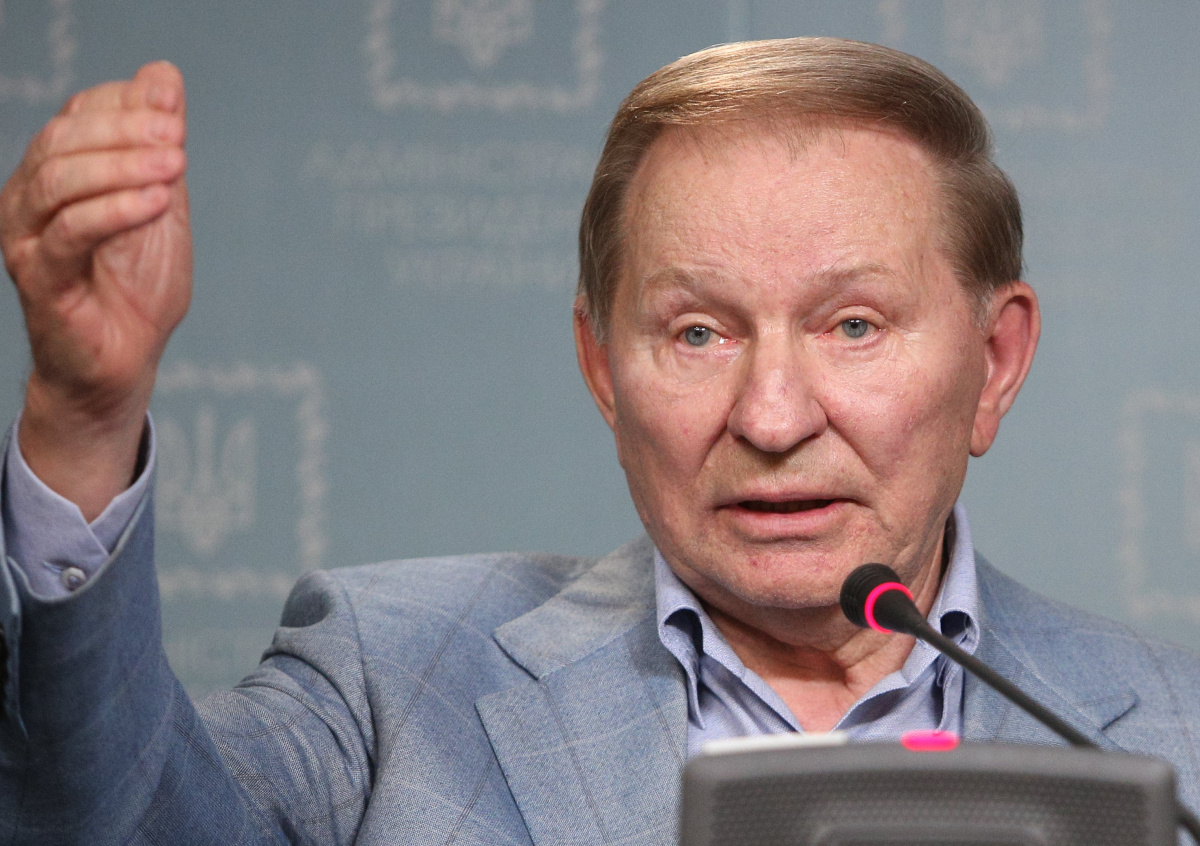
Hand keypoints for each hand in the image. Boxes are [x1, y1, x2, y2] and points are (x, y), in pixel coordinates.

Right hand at [0, 61, 190, 519]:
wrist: (124, 361)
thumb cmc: (138, 289)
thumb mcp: (162, 207)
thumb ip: (160, 148)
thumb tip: (163, 76)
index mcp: (58, 172)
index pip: (80, 113)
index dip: (126, 106)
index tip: (174, 114)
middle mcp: (30, 196)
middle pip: (64, 138)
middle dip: (125, 130)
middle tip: (177, 138)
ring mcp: (26, 235)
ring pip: (59, 178)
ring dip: (122, 166)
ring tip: (173, 167)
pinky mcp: (39, 275)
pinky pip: (70, 231)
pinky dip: (117, 210)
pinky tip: (157, 203)